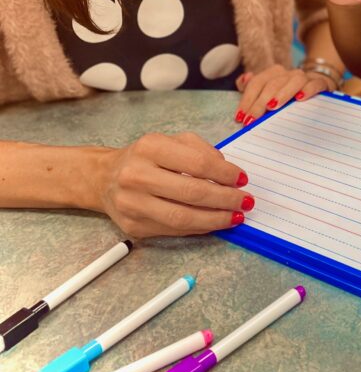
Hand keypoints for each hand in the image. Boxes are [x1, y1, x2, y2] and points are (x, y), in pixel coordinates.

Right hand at [98, 132, 252, 237]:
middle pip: (192, 193)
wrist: (104, 178)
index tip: (243, 179)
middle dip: (225, 199)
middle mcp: (136, 175)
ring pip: (183, 218)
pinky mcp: (133, 226)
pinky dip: (198, 227)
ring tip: (234, 216)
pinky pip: (173, 230)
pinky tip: (213, 222)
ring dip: (215, 219)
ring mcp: (132, 204)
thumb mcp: (172, 141)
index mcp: (150, 147)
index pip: (197, 163)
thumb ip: (201, 151)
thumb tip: (228, 173)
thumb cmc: (146, 158)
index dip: (225, 174)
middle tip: (245, 202)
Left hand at [233, 64, 334, 124]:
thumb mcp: (268, 91)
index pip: (257, 83)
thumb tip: (242, 80)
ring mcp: (305, 78)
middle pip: (272, 84)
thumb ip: (252, 87)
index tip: (240, 118)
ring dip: (282, 94)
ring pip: (293, 81)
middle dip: (259, 103)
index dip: (247, 100)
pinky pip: (314, 84)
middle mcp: (288, 73)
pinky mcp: (320, 83)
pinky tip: (300, 98)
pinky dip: (307, 90)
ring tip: (272, 107)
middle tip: (252, 120)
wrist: (317, 86)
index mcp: (273, 73)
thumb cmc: (288, 94)